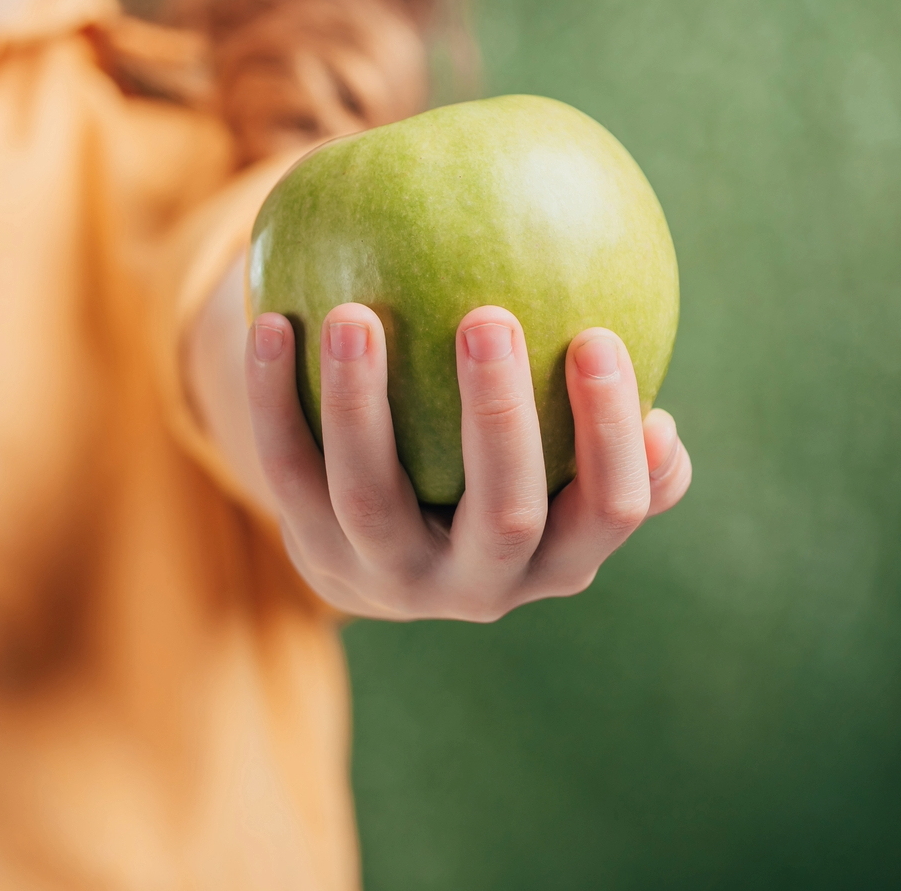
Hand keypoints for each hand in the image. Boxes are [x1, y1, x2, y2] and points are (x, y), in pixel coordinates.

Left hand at [246, 305, 690, 621]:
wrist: (377, 557)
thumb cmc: (494, 473)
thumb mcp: (558, 465)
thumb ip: (594, 414)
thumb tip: (627, 326)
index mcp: (563, 561)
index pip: (610, 509)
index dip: (611, 436)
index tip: (597, 336)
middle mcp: (482, 585)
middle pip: (504, 512)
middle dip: (501, 416)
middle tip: (489, 317)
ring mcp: (392, 578)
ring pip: (372, 495)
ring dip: (360, 402)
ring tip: (353, 315)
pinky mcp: (316, 555)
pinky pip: (288, 469)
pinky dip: (274, 397)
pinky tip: (273, 324)